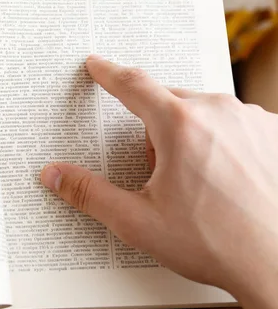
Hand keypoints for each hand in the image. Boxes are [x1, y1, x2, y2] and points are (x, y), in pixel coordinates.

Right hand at [40, 55, 277, 308]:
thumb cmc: (215, 243)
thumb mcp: (137, 221)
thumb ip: (88, 194)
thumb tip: (53, 175)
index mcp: (180, 125)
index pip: (133, 84)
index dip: (109, 73)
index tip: (97, 64)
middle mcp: (218, 111)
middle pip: (168, 103)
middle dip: (155, 129)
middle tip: (159, 174)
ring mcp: (252, 119)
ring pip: (202, 112)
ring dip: (190, 135)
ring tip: (198, 184)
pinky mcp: (274, 132)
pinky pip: (234, 123)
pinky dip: (221, 141)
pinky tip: (227, 179)